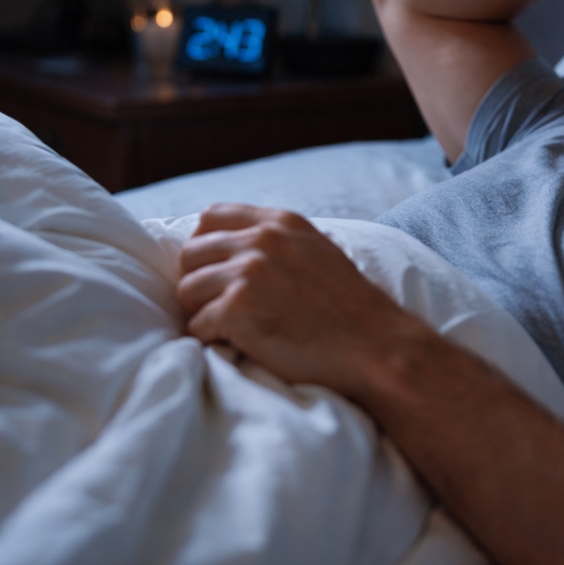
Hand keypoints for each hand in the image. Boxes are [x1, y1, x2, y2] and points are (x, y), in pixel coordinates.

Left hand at [176, 203, 426, 393]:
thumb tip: (230, 251)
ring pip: (187, 290)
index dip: (204, 248)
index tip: (216, 274)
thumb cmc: (349, 309)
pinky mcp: (238, 309)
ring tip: (232, 330)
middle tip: (219, 309)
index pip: (210, 217)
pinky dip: (212, 341)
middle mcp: (261, 240)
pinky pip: (197, 326)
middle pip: (191, 254)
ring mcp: (248, 273)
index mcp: (280, 222)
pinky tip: (240, 346)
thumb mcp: (316, 251)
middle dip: (198, 284)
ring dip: (202, 314)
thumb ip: (276, 242)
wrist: (376, 347)